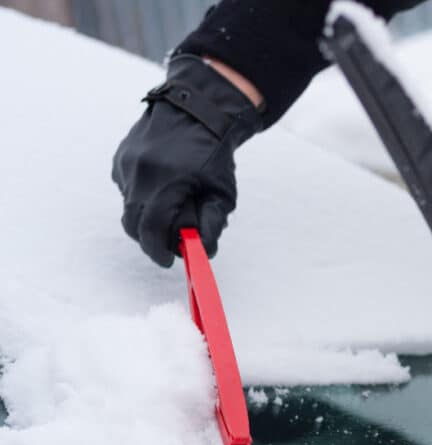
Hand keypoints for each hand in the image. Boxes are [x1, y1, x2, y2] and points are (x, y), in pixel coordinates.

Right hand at [111, 55, 261, 266]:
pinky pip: (127, 188)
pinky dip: (142, 196)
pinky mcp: (120, 158)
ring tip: (172, 207)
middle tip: (168, 244)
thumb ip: (212, 223)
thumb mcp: (223, 192)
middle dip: (150, 239)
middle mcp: (140, 173)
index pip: (151, 231)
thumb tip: (202, 251)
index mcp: (167, 182)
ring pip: (129, 206)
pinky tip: (163, 186)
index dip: (158, 251)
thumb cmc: (215, 153)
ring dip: (147, 215)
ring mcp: (126, 164)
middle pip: (134, 223)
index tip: (167, 261)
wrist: (197, 109)